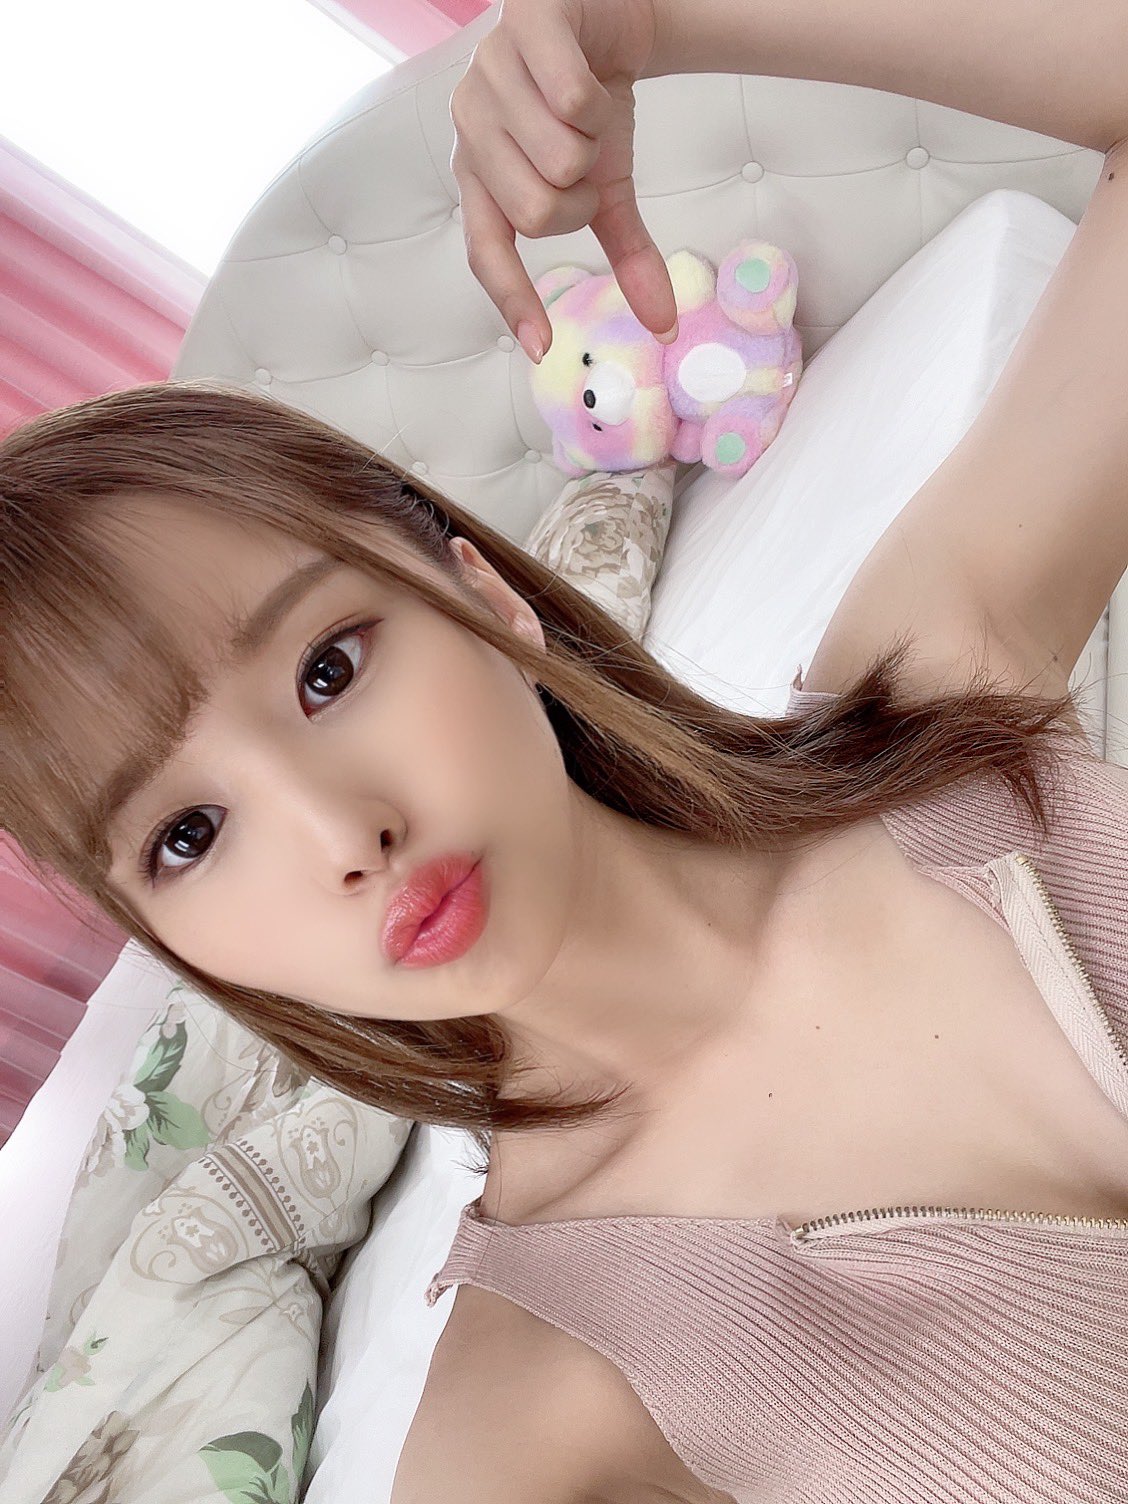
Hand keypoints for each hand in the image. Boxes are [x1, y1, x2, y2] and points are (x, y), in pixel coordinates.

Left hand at [449, 0, 679, 363]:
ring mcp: (486, 74)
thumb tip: (664, 323)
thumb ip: (626, 252)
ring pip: (557, 159)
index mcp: (479, 174)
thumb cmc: (593, 108)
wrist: (612, 18)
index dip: (513, 298)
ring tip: (586, 113)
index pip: (486, 253)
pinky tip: (591, 76)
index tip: (542, 347)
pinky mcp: (520, 25)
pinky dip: (598, 98)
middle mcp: (468, 126)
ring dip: (593, 143)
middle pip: (536, 213)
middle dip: (580, 197)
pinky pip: (569, 98)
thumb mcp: (609, 185)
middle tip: (587, 163)